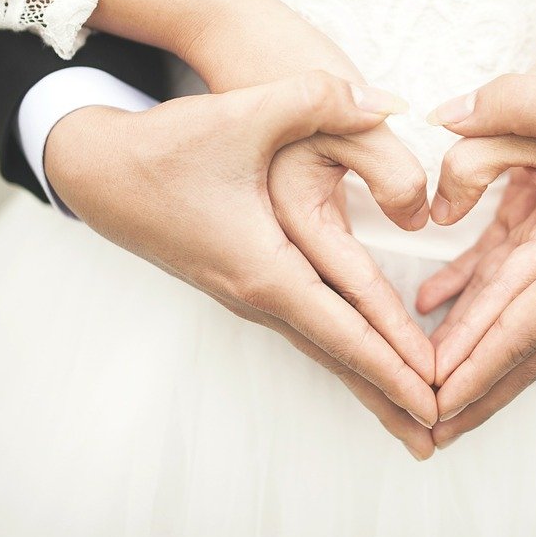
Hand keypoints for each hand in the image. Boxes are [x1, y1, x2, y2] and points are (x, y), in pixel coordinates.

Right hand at [45, 71, 437, 456]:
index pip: (343, 330)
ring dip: (367, 379)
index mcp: (264, 268)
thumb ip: (320, 99)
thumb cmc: (167, 146)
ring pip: (322, 346)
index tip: (435, 400)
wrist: (97, 171)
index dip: (394, 365)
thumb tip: (391, 104)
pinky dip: (342, 350)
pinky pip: (306, 327)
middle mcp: (256, 294)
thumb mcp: (244, 113)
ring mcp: (247, 294)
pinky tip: (362, 358)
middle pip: (337, 357)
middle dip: (388, 396)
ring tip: (408, 414)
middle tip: (438, 437)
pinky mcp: (243, 281)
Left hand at [421, 71, 535, 447]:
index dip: (471, 368)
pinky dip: (509, 318)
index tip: (432, 405)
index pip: (520, 329)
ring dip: (491, 366)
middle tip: (424, 426)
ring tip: (446, 398)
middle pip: (527, 352)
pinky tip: (461, 309)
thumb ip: (509, 102)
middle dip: (475, 390)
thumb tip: (443, 116)